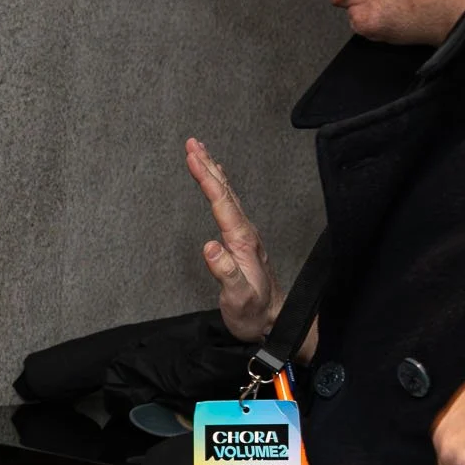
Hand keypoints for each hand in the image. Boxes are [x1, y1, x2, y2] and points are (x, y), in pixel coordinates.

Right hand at [186, 138, 283, 342]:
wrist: (273, 320)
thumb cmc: (253, 312)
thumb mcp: (237, 297)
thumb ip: (224, 272)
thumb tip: (208, 246)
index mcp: (242, 242)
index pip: (221, 203)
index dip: (206, 178)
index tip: (191, 157)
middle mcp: (245, 233)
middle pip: (225, 192)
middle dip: (207, 165)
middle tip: (192, 143)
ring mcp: (245, 236)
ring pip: (228, 196)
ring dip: (213, 173)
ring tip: (200, 153)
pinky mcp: (241, 241)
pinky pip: (229, 206)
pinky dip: (220, 189)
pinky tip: (216, 184)